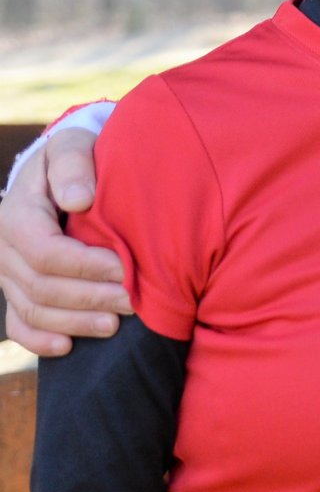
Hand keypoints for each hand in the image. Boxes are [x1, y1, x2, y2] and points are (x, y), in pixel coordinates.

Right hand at [0, 129, 127, 355]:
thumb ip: (74, 164)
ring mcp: (8, 273)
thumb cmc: (77, 160)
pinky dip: (40, 339)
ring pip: (33, 309)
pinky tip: (68, 346)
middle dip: (90, 297)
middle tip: (134, 302)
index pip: (45, 252)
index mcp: (17, 213)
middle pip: (42, 286)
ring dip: (76, 321)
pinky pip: (19, 324)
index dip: (85, 266)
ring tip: (117, 324)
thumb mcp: (74, 145)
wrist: (66, 173)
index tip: (125, 269)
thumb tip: (78, 200)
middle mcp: (5, 248)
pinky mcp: (17, 290)